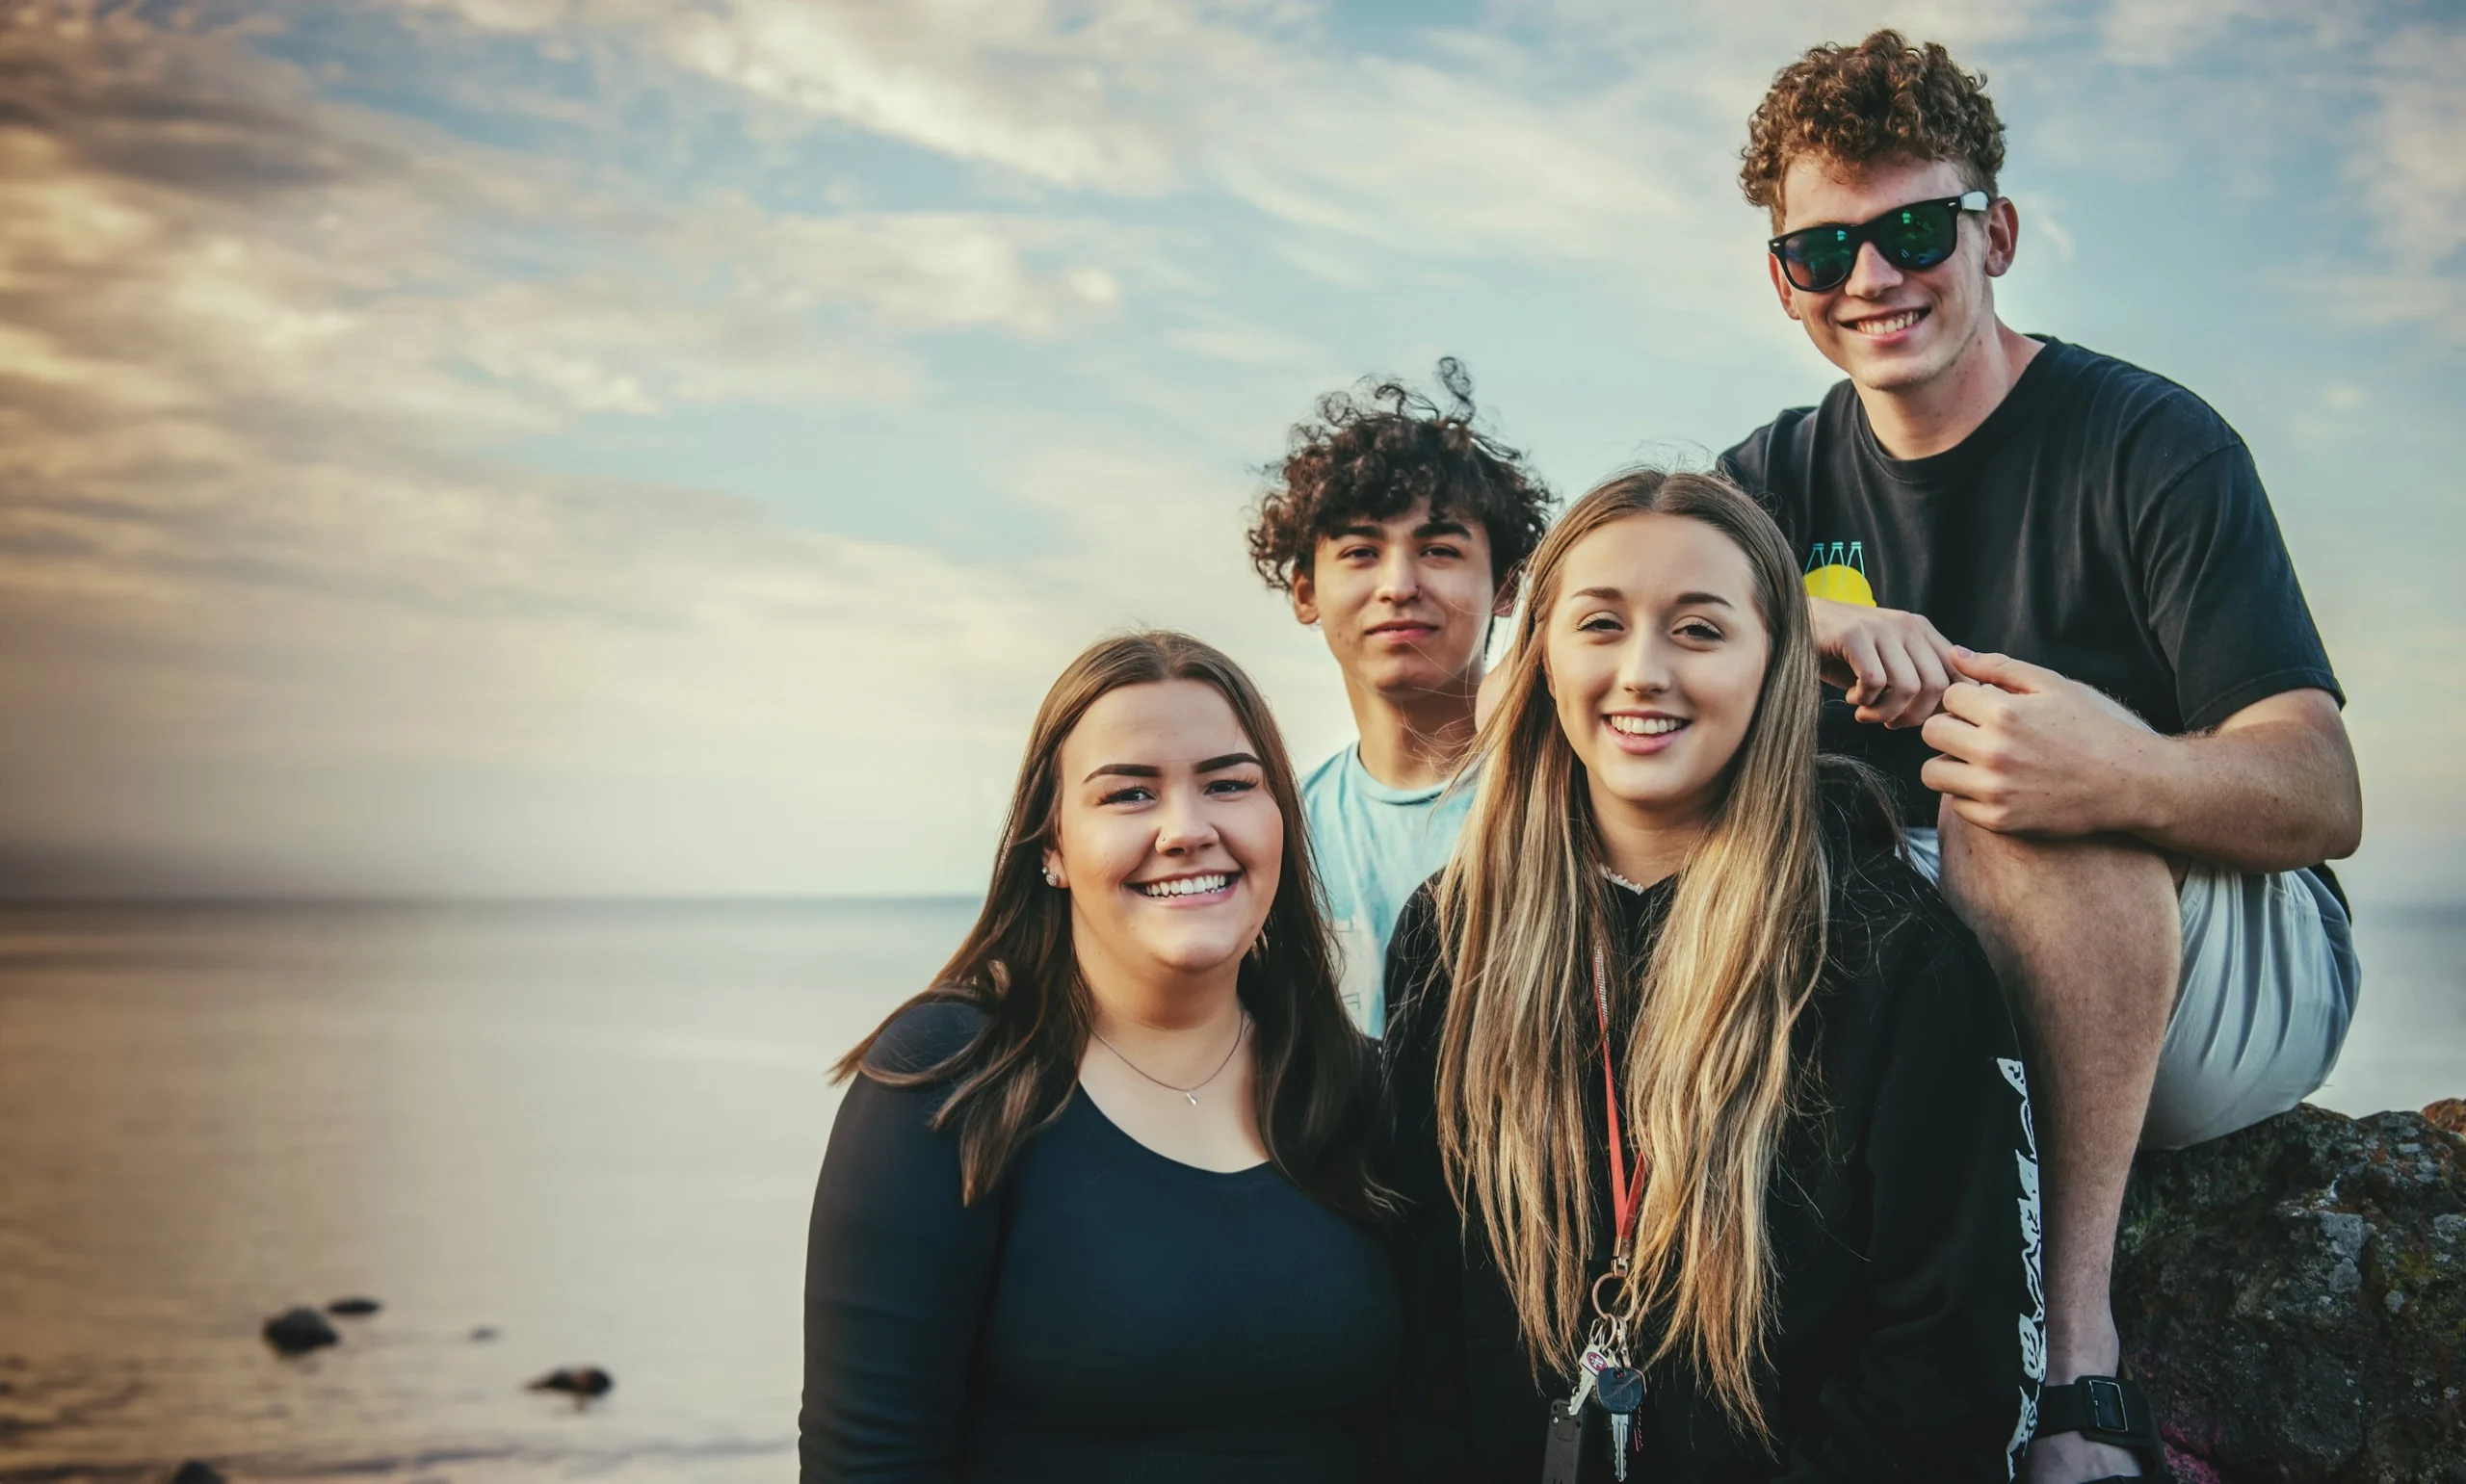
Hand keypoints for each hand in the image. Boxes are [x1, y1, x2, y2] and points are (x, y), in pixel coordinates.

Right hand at [1807, 597, 1958, 727]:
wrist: (1793, 625)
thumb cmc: (1840, 654)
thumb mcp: (1886, 663)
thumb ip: (1916, 677)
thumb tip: (1947, 713)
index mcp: (1921, 630)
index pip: (1958, 673)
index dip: (1944, 707)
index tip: (1917, 721)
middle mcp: (1907, 624)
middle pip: (1936, 685)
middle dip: (1913, 717)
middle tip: (1888, 722)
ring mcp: (1881, 626)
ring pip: (1908, 687)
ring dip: (1886, 712)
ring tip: (1867, 713)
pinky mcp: (1854, 634)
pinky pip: (1875, 681)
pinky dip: (1864, 701)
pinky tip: (1852, 698)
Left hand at [1919, 649, 2165, 836]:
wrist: (2128, 782)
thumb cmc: (2092, 727)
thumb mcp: (2052, 686)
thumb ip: (1999, 667)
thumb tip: (1955, 655)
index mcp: (2005, 713)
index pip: (1949, 698)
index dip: (1967, 701)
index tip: (1986, 709)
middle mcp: (1994, 752)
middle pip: (1931, 733)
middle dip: (1950, 729)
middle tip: (1975, 734)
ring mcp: (1994, 790)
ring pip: (1932, 773)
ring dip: (1950, 764)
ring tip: (1978, 761)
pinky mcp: (1999, 821)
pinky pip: (1956, 804)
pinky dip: (1969, 795)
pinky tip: (1996, 785)